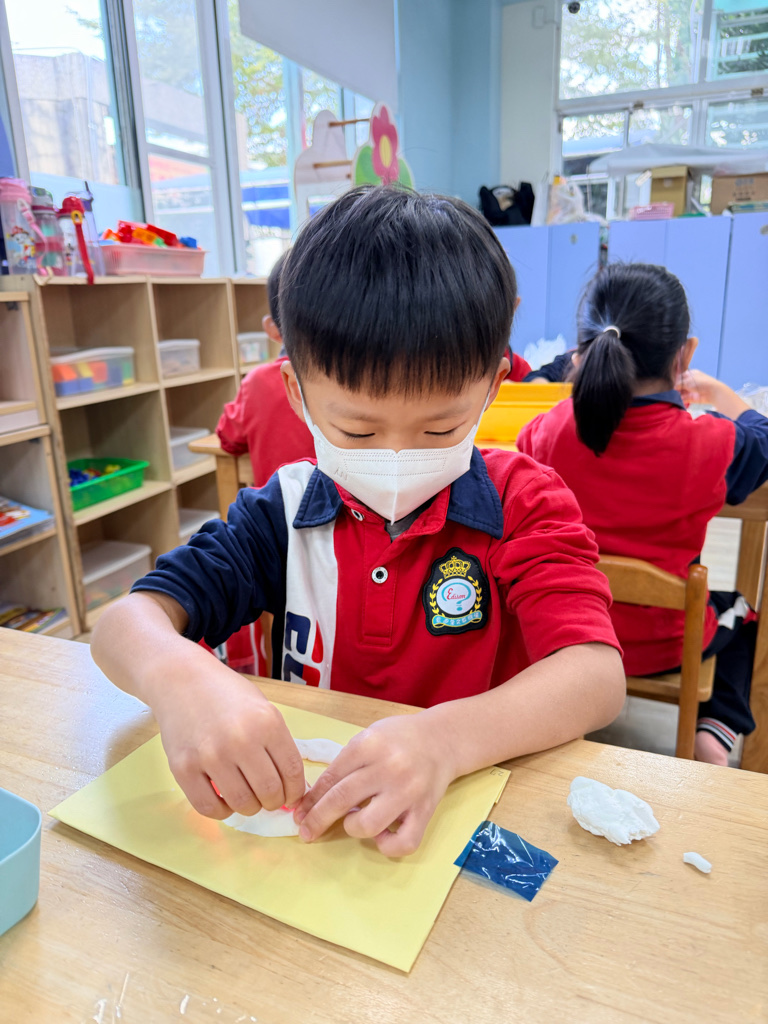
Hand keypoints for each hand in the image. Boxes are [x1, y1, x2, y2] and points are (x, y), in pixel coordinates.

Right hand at [153, 658, 305, 819]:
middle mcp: (241, 740)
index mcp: (267, 722)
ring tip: (247, 796)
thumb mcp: (263, 708)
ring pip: (243, 805)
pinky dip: (222, 811)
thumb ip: (277, 744)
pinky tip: (224, 798)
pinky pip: (209, 808)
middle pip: (270, 792)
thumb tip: (292, 787)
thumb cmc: (226, 694)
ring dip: (250, 807)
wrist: (180, 680)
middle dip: (274, 802)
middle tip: (269, 798)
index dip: (295, 791)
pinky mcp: (183, 769)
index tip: (291, 795)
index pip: (292, 772)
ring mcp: (210, 756)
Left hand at [293, 714, 455, 856]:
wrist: (443, 739)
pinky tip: (381, 834)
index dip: (310, 800)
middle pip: (341, 800)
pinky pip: (403, 843)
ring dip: (352, 828)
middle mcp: (389, 767)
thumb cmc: (399, 738)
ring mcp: (408, 791)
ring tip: (356, 819)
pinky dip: (387, 845)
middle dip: (317, 819)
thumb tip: (314, 798)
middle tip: (306, 831)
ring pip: (367, 825)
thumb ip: (345, 763)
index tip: (299, 814)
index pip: (330, 778)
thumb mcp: (368, 737)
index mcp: (369, 744)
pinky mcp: (426, 811)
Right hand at [678, 369, 749, 419]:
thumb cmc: (701, 383)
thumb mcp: (688, 381)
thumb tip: (674, 387)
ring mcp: (692, 390)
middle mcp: (691, 382)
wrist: (713, 392)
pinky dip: (681, 399)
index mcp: (691, 374)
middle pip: (680, 385)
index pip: (681, 376)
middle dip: (676, 388)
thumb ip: (679, 384)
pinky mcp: (692, 398)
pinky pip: (684, 398)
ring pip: (682, 392)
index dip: (676, 379)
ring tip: (674, 395)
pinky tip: (678, 399)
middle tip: (671, 390)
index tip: (670, 383)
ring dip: (678, 394)